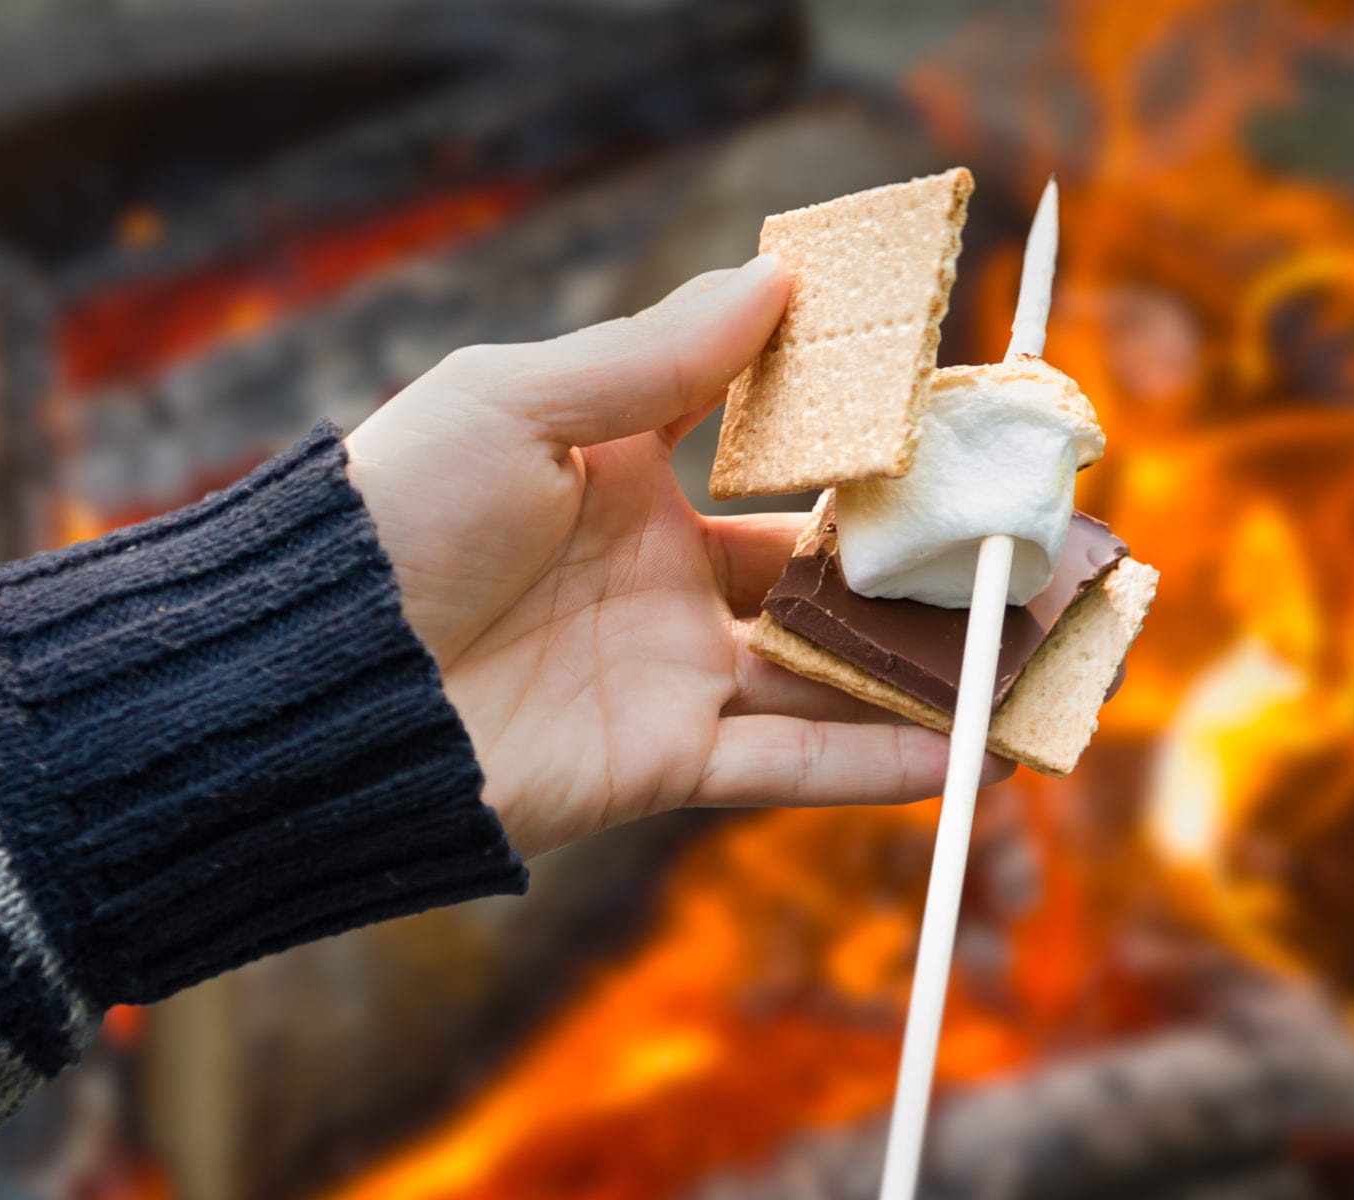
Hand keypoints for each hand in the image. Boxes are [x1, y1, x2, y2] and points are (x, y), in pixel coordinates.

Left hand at [347, 256, 1012, 858]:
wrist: (316, 674)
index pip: (770, 452)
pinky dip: (875, 760)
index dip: (858, 436)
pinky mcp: (655, 764)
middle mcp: (658, 578)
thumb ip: (653, 357)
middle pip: (818, 571)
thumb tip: (775, 279)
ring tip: (1037, 652)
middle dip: (920, 563)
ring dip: (927, 666)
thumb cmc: (398, 517)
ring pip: (824, 671)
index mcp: (623, 479)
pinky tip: (968, 748)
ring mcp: (662, 673)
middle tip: (1030, 544)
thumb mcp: (516, 404)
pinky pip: (785, 765)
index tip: (959, 414)